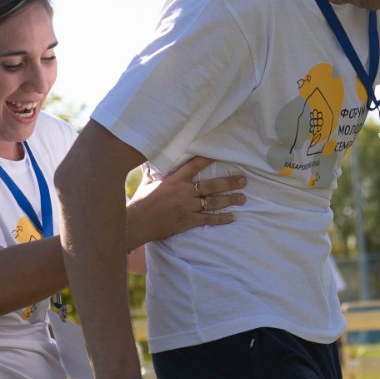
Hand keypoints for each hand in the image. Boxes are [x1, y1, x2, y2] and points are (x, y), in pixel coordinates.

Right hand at [127, 157, 244, 243]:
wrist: (136, 223)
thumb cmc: (140, 201)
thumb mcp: (146, 182)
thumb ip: (152, 171)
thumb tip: (148, 158)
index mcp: (174, 180)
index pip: (194, 166)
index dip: (208, 159)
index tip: (220, 156)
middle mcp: (183, 192)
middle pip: (211, 186)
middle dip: (229, 183)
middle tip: (243, 180)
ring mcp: (187, 207)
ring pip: (213, 202)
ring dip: (229, 200)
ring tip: (243, 198)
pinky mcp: (187, 221)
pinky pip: (207, 219)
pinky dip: (221, 219)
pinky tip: (231, 217)